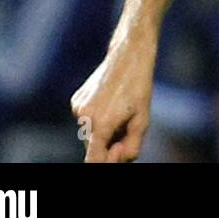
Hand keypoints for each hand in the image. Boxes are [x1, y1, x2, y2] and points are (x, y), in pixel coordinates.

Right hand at [71, 36, 156, 162]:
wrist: (128, 56)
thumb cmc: (139, 89)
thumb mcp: (142, 120)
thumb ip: (131, 146)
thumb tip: (118, 158)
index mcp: (101, 125)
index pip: (93, 160)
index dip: (107, 162)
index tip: (118, 151)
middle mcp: (84, 117)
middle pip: (93, 146)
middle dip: (108, 144)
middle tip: (126, 125)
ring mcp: (77, 107)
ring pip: (89, 132)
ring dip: (102, 130)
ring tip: (120, 110)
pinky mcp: (76, 99)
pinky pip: (85, 117)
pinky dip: (96, 117)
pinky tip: (110, 101)